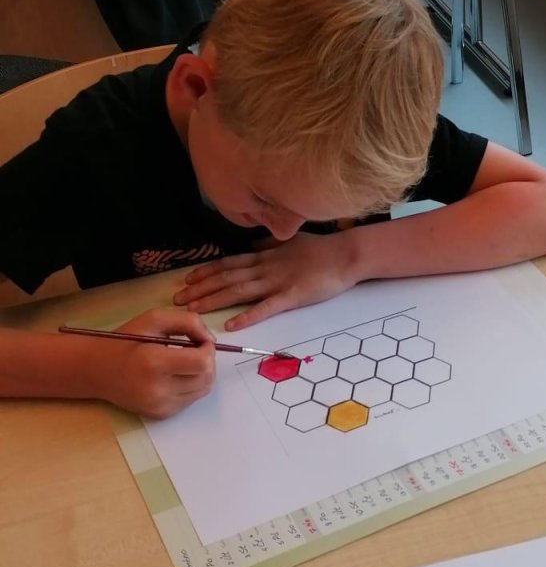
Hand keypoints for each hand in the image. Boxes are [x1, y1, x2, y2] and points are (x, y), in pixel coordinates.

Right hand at [96, 308, 213, 418]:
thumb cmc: (124, 341)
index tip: (199, 341)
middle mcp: (157, 389)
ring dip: (202, 374)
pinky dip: (191, 386)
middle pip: (206, 378)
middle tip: (194, 350)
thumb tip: (210, 339)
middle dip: (208, 361)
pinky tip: (175, 375)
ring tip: (185, 362)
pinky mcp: (161, 414)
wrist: (96, 370)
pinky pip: (191, 399)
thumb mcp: (153, 319)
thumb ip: (187, 322)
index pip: (202, 363)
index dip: (208, 349)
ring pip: (203, 390)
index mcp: (153, 362)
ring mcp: (159, 405)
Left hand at [174, 232, 358, 328]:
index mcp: (264, 256)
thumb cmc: (321, 248)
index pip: (228, 263)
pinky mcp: (292, 296)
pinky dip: (247, 316)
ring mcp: (277, 282)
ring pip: (238, 292)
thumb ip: (269, 247)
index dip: (206, 272)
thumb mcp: (290, 242)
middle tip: (177, 301)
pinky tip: (231, 325)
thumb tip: (253, 247)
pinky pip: (265, 308)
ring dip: (213, 301)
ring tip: (192, 312)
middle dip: (200, 289)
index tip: (187, 280)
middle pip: (226, 278)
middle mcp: (265, 267)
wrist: (346, 254)